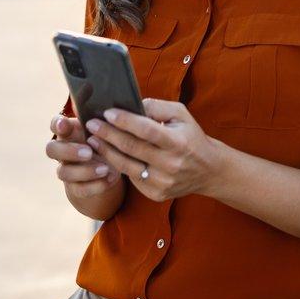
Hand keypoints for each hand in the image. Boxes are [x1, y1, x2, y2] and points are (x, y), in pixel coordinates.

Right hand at [45, 113, 122, 201]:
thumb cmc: (107, 142)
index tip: (64, 124)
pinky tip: (110, 179)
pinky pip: (79, 189)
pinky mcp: (75, 188)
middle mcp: (63, 151)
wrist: (109, 169)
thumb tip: (101, 101)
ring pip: (64, 172)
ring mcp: (67, 170)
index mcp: (69, 132)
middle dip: (69, 151)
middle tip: (88, 152)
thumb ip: (101, 120)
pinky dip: (95, 185)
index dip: (57, 124)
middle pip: (52, 150)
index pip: (55, 125)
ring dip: (84, 171)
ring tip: (105, 168)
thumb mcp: (106, 130)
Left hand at [84, 98, 219, 202]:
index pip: (147, 130)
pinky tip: (107, 154)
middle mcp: (171, 165)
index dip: (125, 121)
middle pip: (131, 147)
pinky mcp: (156, 194)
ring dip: (106, 151)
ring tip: (92, 139)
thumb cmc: (191, 137)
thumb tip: (132, 104)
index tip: (106, 112)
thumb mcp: (181, 115)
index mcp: (178, 143)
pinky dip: (117, 165)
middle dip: (107, 134)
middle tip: (91, 124)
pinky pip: (131, 178)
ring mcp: (163, 182)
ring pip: (126, 165)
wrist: (208, 171)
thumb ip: (157, 107)